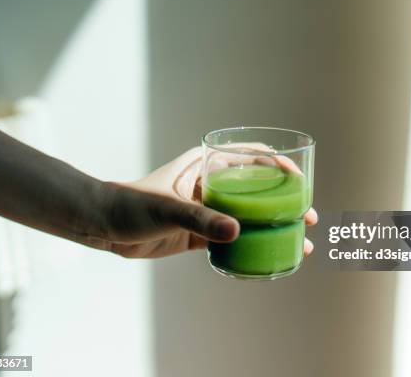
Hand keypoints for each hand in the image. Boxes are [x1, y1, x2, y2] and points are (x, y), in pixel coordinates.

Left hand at [83, 147, 316, 257]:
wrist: (103, 227)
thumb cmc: (130, 205)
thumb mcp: (166, 208)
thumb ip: (200, 219)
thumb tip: (236, 232)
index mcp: (203, 165)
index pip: (248, 157)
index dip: (277, 163)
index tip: (298, 179)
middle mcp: (209, 184)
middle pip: (256, 188)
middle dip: (284, 200)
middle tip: (307, 216)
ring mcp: (206, 209)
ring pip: (247, 214)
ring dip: (272, 225)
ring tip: (298, 240)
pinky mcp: (199, 232)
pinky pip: (231, 237)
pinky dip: (250, 244)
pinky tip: (267, 253)